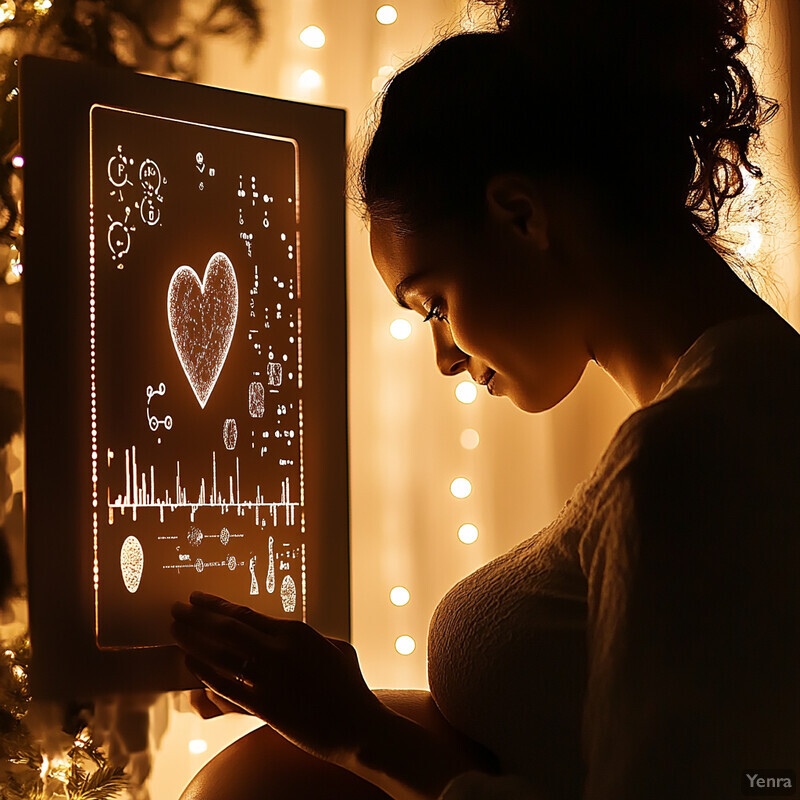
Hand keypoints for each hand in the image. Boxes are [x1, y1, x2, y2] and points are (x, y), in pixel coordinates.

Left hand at [170, 592, 384, 761]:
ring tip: (175, 631)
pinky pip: (225, 686)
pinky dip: (204, 673)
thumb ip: (306, 637)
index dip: (215, 604)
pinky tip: (190, 664)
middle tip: (174, 608)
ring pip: (219, 655)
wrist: (359, 728)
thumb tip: (285, 635)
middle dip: (196, 617)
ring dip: (192, 641)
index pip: (244, 613)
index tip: (197, 597)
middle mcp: (278, 650)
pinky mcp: (264, 706)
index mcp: (296, 631)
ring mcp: (269, 678)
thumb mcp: (335, 648)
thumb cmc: (350, 687)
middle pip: (225, 628)